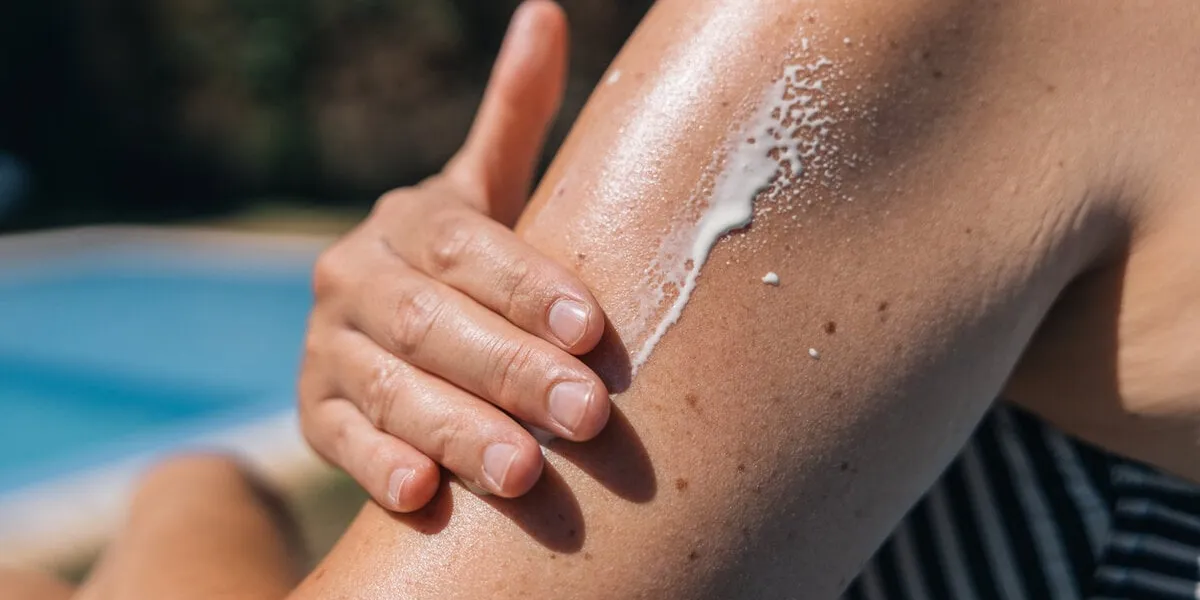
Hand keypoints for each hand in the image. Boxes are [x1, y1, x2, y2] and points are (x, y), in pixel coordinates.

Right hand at [299, 1, 609, 511]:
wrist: (382, 328)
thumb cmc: (468, 264)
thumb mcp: (488, 193)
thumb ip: (514, 116)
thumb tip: (546, 15)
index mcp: (408, 221)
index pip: (467, 248)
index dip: (527, 286)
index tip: (590, 329)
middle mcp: (355, 277)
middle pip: (433, 323)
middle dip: (510, 370)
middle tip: (584, 415)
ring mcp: (326, 347)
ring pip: (389, 388)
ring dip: (455, 430)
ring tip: (523, 472)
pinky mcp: (312, 413)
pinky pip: (338, 441)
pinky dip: (376, 467)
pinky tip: (422, 495)